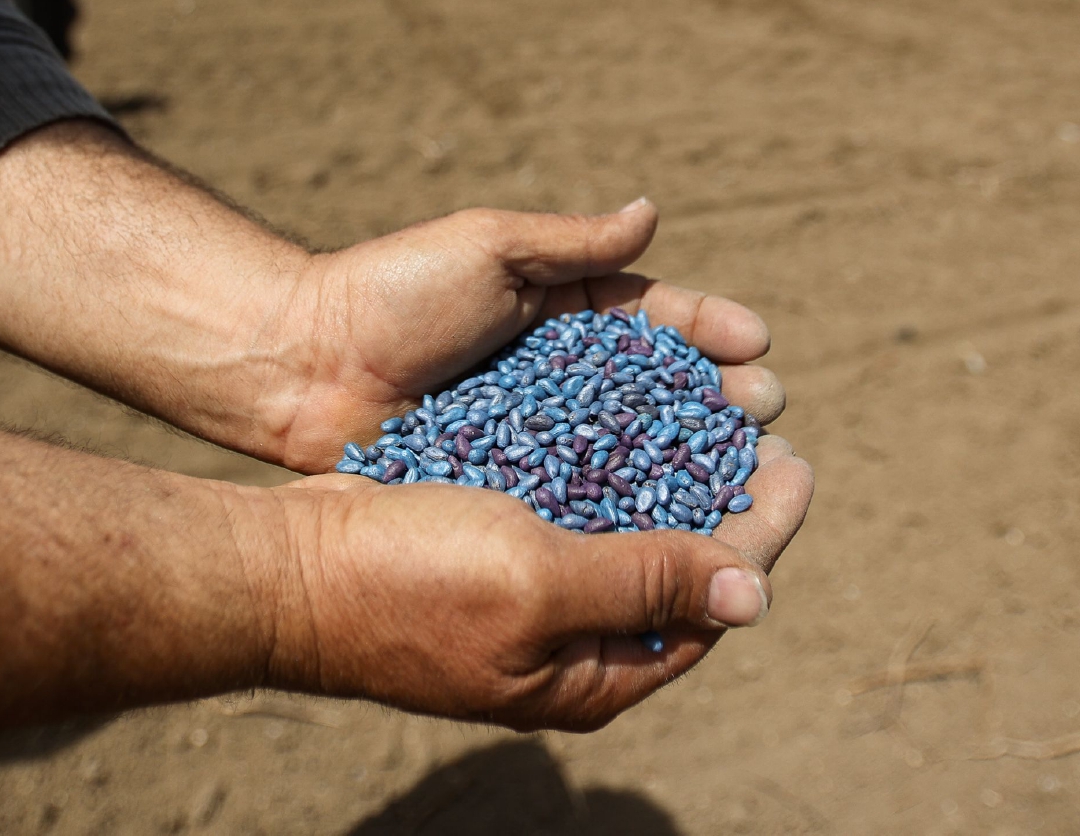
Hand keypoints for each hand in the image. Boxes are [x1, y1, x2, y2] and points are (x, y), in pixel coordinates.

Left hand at [256, 199, 787, 471]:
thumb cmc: (391, 292)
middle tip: (765, 413)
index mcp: (561, 307)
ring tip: (743, 471)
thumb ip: (572, 243)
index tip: (756, 346)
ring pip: (632, 446)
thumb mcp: (488, 247)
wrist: (300, 365)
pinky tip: (677, 525)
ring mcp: (538, 432)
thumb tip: (652, 213)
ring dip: (692, 457)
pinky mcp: (508, 482)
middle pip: (660, 386)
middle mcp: (560, 372)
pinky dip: (630, 508)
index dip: (708, 329)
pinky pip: (579, 496)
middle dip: (719, 397)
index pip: (654, 315)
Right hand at [266, 427, 812, 728]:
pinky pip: (570, 500)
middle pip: (675, 567)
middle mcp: (566, 641)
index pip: (709, 606)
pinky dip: (605, 457)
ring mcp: (526, 594)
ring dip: (670, 468)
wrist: (285, 566)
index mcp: (591, 674)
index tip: (794, 465)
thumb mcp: (538, 581)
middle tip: (763, 425)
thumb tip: (756, 594)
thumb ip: (644, 580)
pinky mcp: (489, 544)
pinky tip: (625, 408)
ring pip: (624, 526)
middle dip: (725, 498)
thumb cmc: (407, 580)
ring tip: (708, 405)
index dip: (759, 535)